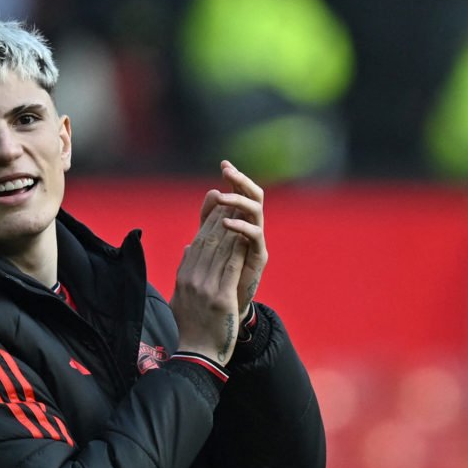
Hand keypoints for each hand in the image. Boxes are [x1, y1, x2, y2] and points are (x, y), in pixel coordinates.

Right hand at [170, 192, 246, 364]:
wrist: (198, 354)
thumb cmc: (191, 327)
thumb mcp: (180, 297)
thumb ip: (185, 271)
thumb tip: (187, 249)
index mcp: (183, 277)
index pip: (197, 242)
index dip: (208, 220)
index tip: (219, 203)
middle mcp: (192, 280)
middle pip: (208, 241)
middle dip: (220, 216)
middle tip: (232, 196)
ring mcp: (205, 289)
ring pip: (221, 250)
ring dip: (232, 227)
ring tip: (241, 210)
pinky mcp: (220, 298)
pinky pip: (231, 268)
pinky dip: (239, 250)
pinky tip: (246, 236)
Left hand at [210, 160, 267, 320]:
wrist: (224, 304)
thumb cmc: (217, 272)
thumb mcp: (209, 241)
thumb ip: (208, 218)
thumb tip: (211, 192)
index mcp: (240, 221)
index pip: (241, 193)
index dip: (234, 178)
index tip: (224, 163)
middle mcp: (252, 228)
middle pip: (254, 196)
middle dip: (242, 181)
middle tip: (228, 171)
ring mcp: (257, 242)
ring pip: (256, 211)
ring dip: (238, 201)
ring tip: (222, 198)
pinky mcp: (259, 257)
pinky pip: (254, 236)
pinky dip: (241, 227)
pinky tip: (226, 223)